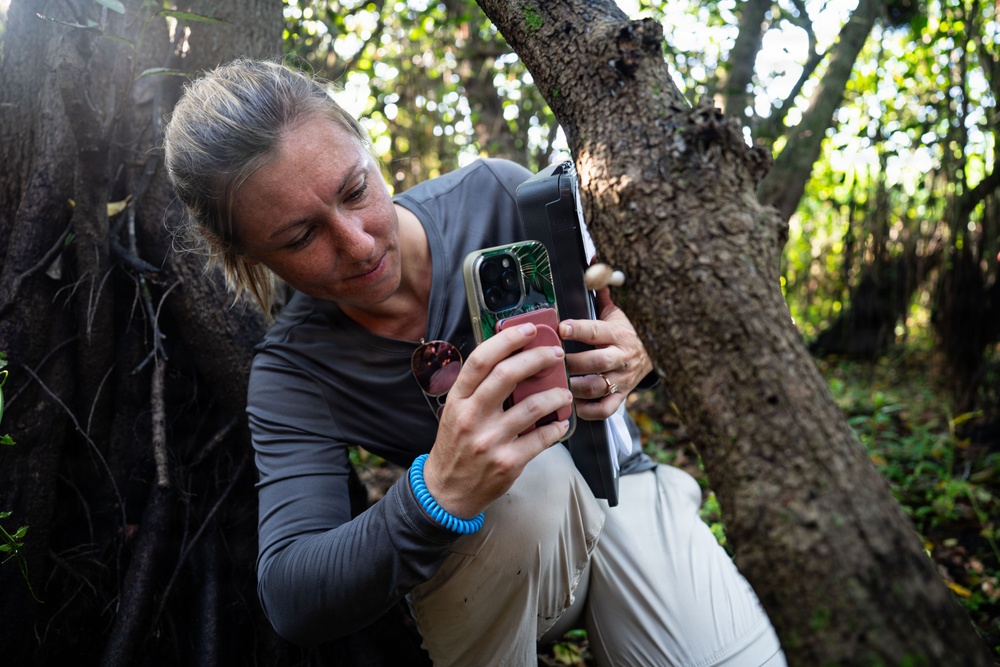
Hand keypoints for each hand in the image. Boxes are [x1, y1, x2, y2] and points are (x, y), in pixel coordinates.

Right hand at [422, 322, 572, 518]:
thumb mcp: (456, 413)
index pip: (481, 360)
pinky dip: (556, 427)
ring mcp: (490, 441)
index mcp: (458, 400)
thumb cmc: (456, 446)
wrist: (447, 491)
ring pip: (532, 406)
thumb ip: (478, 389)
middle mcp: (472, 417)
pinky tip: (560, 422)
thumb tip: (512, 359)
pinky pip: (541, 438)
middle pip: (507, 375)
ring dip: (556, 395)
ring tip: (565, 392)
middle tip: (555, 354)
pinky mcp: (508, 462)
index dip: (507, 340)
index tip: (529, 330)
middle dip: (537, 358)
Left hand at [559, 286, 652, 420]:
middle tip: (553, 360)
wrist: (655, 353)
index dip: (579, 330)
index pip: (597, 331)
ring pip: (599, 387)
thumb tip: (592, 260)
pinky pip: (605, 409)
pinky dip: (588, 410)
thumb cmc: (628, 329)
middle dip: (573, 362)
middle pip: (597, 362)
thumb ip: (601, 288)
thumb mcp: (616, 309)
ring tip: (557, 384)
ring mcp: (621, 379)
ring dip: (576, 387)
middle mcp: (621, 357)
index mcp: (618, 333)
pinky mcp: (621, 396)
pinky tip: (572, 404)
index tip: (561, 328)